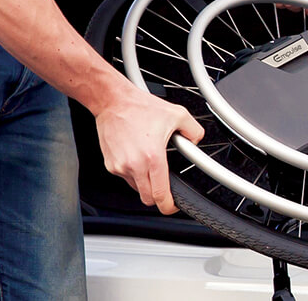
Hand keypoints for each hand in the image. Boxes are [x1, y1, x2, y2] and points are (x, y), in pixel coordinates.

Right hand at [94, 88, 203, 213]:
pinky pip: (125, 177)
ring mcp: (120, 167)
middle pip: (148, 198)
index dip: (169, 206)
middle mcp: (134, 165)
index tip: (173, 205)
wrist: (113, 101)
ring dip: (145, 182)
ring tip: (148, 161)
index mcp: (152, 157)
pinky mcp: (110, 164)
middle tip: (164, 186)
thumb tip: (196, 140)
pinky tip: (137, 156)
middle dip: (158, 196)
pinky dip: (133, 173)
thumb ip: (193, 130)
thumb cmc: (139, 107)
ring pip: (136, 188)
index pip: (160, 195)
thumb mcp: (177, 114)